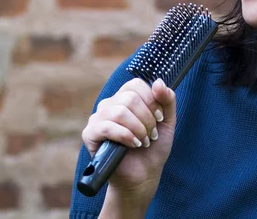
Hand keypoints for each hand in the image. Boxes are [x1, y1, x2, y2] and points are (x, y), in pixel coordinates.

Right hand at [81, 78, 175, 197]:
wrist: (144, 174)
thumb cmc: (154, 146)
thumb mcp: (167, 120)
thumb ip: (167, 99)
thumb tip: (158, 82)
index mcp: (125, 97)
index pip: (136, 84)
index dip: (151, 101)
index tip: (159, 118)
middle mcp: (110, 104)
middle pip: (130, 98)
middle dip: (147, 119)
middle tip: (152, 134)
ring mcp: (98, 118)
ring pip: (120, 112)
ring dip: (138, 129)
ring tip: (144, 142)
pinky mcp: (90, 134)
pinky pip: (107, 127)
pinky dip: (125, 136)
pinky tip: (133, 145)